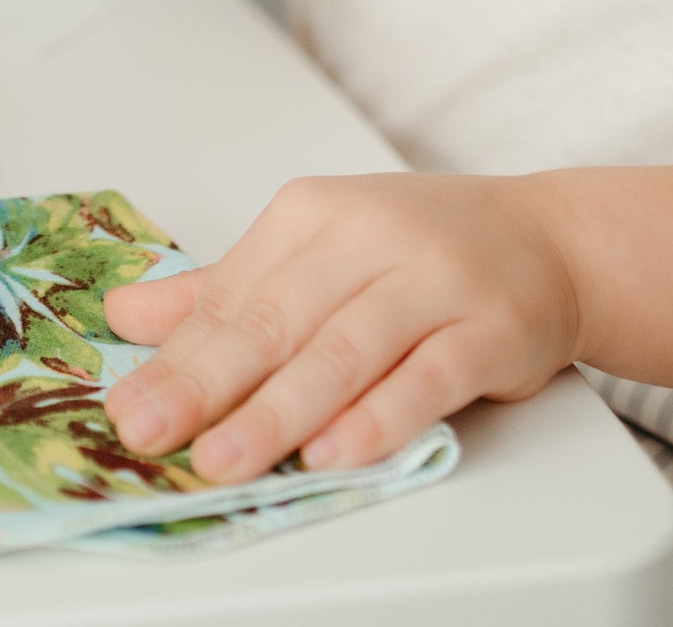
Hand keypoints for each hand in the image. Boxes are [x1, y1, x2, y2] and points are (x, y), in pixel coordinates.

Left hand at [102, 172, 581, 479]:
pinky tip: (335, 451)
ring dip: (281, 410)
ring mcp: (433, 280)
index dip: (177, 357)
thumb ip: (225, 291)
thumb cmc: (418, 251)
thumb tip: (126, 316)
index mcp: (314, 213)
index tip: (128, 407)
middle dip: (208, 384)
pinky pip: (427, 377)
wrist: (545, 238)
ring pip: (344, 350)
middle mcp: (370, 236)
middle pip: (277, 319)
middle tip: (153, 433)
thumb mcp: (316, 251)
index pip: (234, 294)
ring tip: (226, 458)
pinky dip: (379, 417)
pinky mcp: (488, 328)